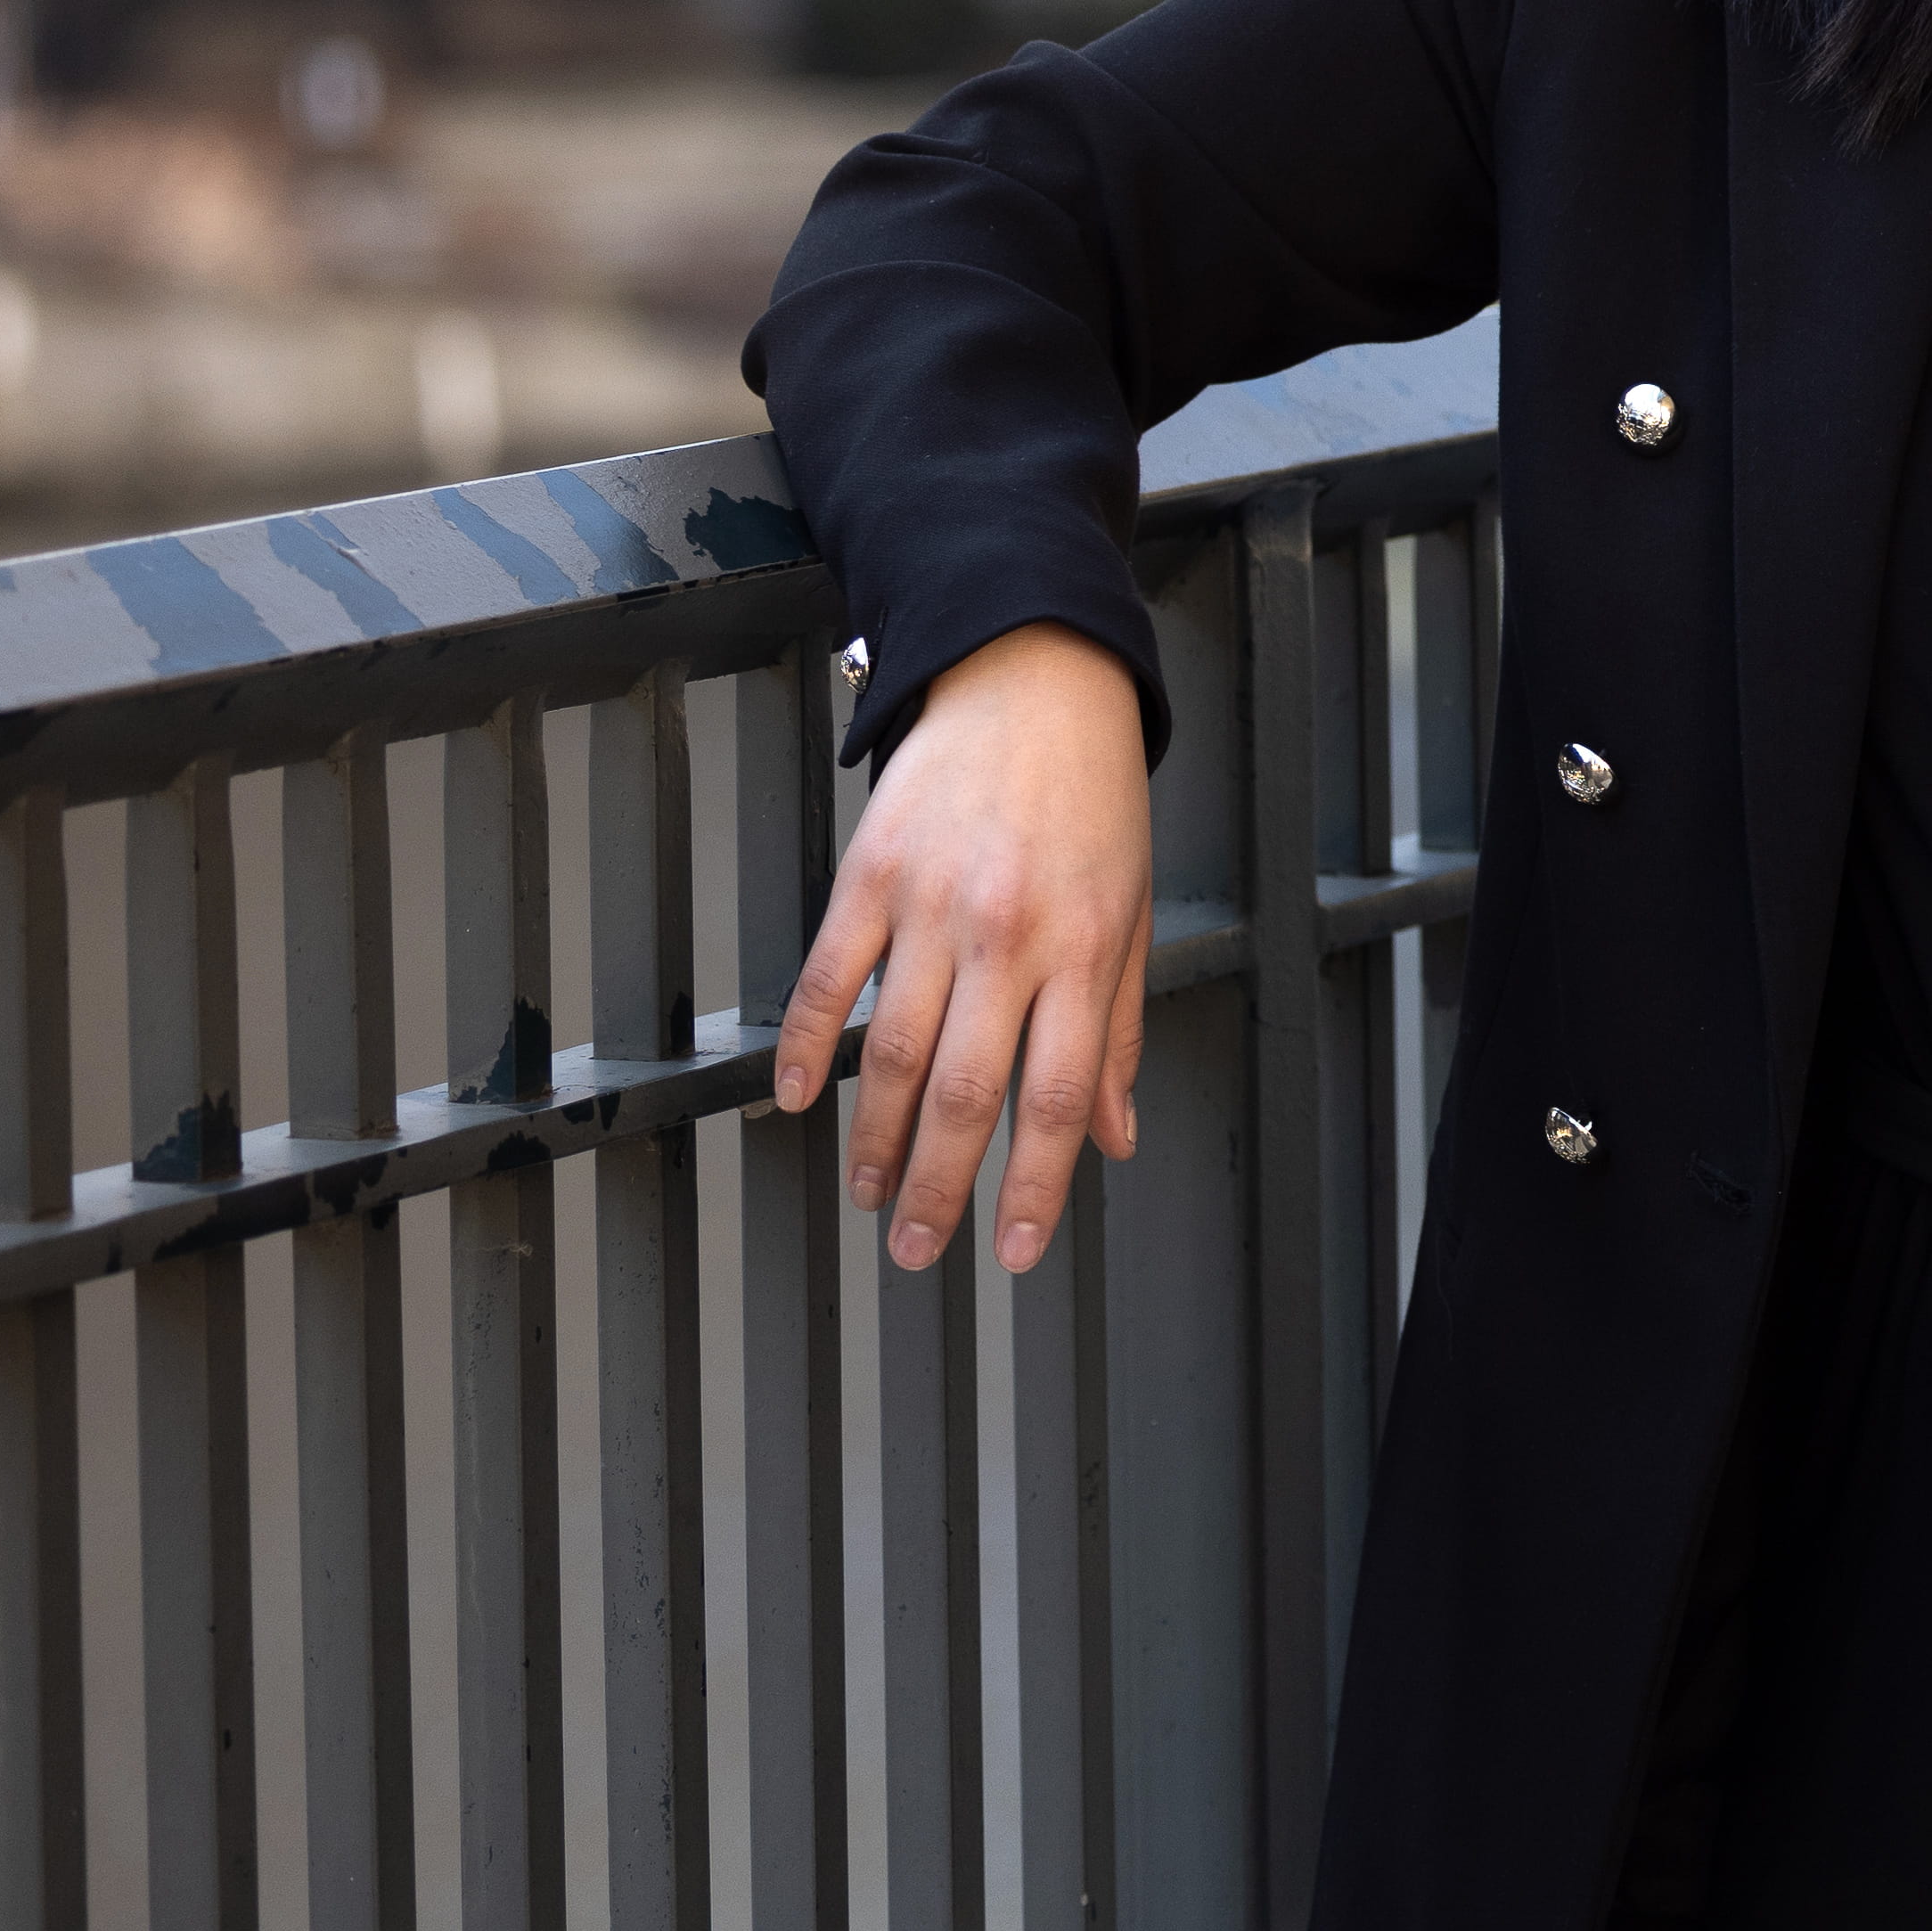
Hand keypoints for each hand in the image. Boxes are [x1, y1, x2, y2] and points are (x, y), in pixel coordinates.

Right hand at [770, 625, 1156, 1274]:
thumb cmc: (1093, 801)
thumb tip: (1115, 1137)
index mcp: (1084, 950)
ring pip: (888, 1052)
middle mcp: (1007, 936)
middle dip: (938, 1187)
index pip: (1057, 1098)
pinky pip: (827, 979)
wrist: (1033, 680)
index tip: (1016, 1250)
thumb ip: (1119, 1032)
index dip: (1035, 1187)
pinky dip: (804, 1047)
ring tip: (870, 1194)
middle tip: (918, 1248)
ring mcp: (931, 906)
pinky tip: (796, 1100)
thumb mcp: (1135, 913)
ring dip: (873, 1139)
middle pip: (962, 1093)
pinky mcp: (868, 876)